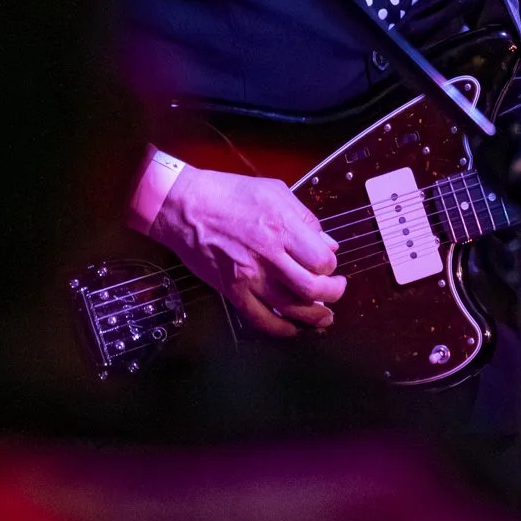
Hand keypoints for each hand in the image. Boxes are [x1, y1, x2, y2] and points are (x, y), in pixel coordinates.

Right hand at [148, 166, 345, 338]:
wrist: (184, 206)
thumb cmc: (226, 192)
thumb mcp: (274, 191)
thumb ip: (305, 218)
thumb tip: (328, 242)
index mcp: (281, 226)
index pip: (322, 260)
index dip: (331, 266)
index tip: (329, 264)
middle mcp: (268, 254)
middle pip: (313, 288)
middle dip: (332, 294)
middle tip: (335, 290)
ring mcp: (249, 276)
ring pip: (291, 309)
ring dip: (314, 316)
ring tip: (325, 314)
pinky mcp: (232, 290)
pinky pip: (261, 320)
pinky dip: (281, 330)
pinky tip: (293, 329)